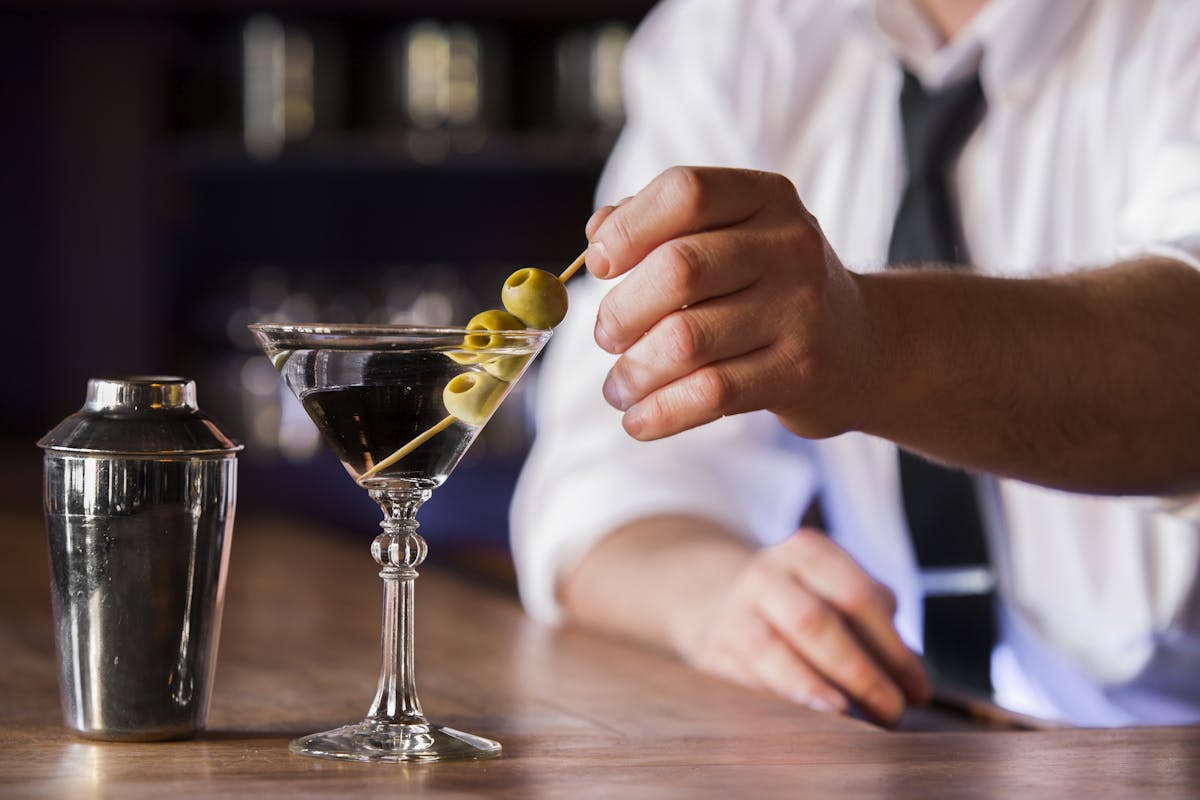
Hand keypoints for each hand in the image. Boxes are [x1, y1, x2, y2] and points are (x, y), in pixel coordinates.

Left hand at [585, 166, 879, 441]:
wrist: (862, 344)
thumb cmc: (771, 286)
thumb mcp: (732, 237)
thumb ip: (663, 225)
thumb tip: (596, 234)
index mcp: (766, 198)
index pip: (685, 193)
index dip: (628, 229)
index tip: (599, 265)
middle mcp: (789, 246)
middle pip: (678, 269)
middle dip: (622, 311)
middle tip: (606, 337)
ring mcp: (799, 310)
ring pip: (686, 340)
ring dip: (633, 371)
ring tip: (618, 387)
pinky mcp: (799, 371)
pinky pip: (711, 394)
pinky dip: (660, 412)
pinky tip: (638, 419)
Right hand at [675, 529, 930, 724]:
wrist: (721, 601)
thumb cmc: (802, 604)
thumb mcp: (838, 593)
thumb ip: (876, 626)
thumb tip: (911, 677)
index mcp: (807, 551)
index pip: (855, 595)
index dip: (891, 646)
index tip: (917, 689)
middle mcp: (765, 574)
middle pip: (815, 621)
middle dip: (858, 671)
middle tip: (891, 710)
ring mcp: (733, 611)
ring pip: (770, 650)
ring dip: (812, 688)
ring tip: (847, 716)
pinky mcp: (711, 649)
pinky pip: (745, 680)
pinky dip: (778, 702)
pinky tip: (805, 723)